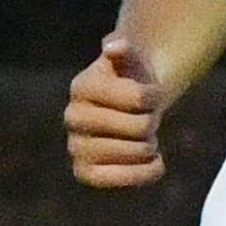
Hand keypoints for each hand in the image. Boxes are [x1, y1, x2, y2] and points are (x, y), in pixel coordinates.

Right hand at [66, 30, 167, 187]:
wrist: (129, 109)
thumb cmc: (132, 79)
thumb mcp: (132, 58)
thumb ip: (126, 49)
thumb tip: (113, 45)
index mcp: (81, 86)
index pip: (136, 98)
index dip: (153, 96)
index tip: (152, 95)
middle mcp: (72, 117)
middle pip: (139, 127)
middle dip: (151, 122)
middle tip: (146, 119)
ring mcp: (75, 147)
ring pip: (135, 152)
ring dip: (149, 146)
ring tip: (143, 138)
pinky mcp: (84, 172)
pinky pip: (120, 180)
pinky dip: (144, 173)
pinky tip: (152, 162)